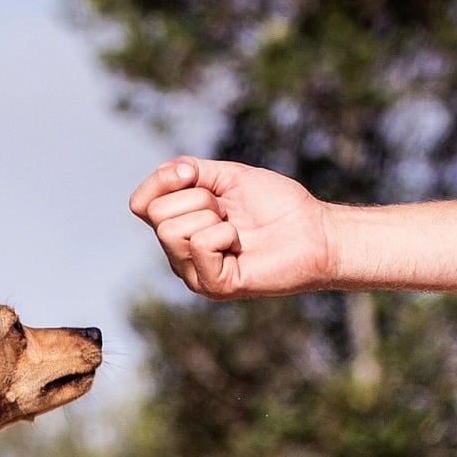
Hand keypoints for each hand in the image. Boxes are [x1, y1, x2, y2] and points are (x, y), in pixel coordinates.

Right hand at [129, 158, 335, 298]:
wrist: (315, 232)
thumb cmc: (277, 206)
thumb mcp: (231, 177)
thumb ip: (195, 170)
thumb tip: (169, 172)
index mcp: (179, 227)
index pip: (140, 204)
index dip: (161, 181)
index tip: (193, 173)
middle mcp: (179, 254)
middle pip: (158, 215)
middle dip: (199, 200)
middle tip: (229, 212)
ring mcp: (193, 273)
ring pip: (173, 231)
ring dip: (213, 219)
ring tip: (236, 230)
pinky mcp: (212, 286)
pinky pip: (201, 246)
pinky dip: (226, 236)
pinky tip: (240, 246)